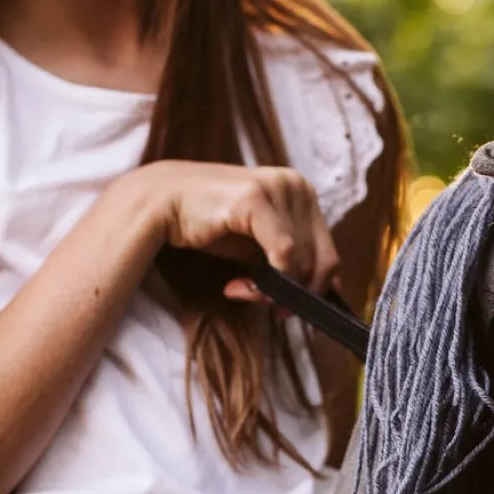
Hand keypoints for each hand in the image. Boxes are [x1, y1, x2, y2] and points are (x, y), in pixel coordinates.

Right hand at [137, 160, 339, 298]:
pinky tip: (235, 286)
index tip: (290, 309)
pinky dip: (264, 283)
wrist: (163, 203)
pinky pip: (282, 254)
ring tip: (242, 291)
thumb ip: (291, 260)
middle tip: (266, 308)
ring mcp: (278, 188)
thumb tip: (330, 290)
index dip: (314, 289)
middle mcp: (297, 184)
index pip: (328, 252)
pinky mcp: (256, 198)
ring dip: (272, 291)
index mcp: (303, 191)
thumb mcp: (260, 244)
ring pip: (300, 261)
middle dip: (293, 294)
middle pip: (319, 260)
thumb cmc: (212, 224)